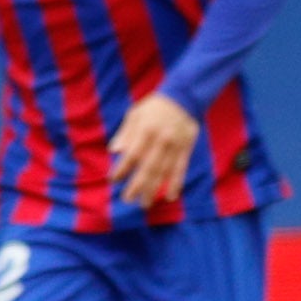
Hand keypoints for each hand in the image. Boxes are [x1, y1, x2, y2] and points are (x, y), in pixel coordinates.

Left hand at [106, 90, 199, 208]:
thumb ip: (125, 133)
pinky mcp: (187, 149)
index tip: (113, 180)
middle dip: (137, 186)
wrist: (184, 97)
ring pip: (164, 172)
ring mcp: (176, 146)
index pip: (132, 155)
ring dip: (154, 189)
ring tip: (145, 203)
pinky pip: (181, 169)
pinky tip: (170, 197)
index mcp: (146, 130)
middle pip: (148, 167)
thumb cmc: (154, 106)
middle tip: (127, 199)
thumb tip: (113, 151)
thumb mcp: (135, 114)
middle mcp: (161, 140)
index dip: (122, 169)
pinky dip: (176, 184)